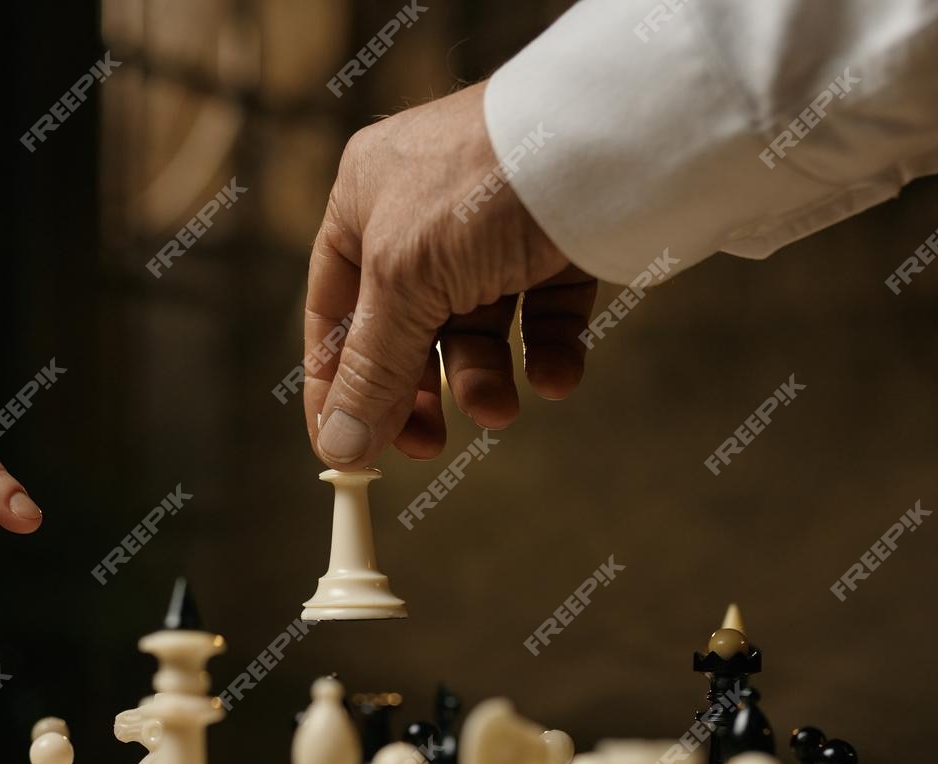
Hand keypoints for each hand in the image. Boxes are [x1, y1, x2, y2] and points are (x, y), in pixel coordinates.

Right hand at [305, 82, 597, 469]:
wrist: (606, 138)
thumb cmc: (480, 186)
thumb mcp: (404, 282)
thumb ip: (372, 368)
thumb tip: (341, 444)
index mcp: (362, 203)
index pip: (332, 311)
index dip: (335, 386)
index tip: (346, 451)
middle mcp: (420, 212)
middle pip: (402, 329)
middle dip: (416, 391)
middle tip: (426, 446)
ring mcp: (492, 228)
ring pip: (474, 329)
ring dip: (483, 380)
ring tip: (501, 411)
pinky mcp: (557, 243)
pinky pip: (540, 316)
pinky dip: (545, 354)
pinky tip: (554, 377)